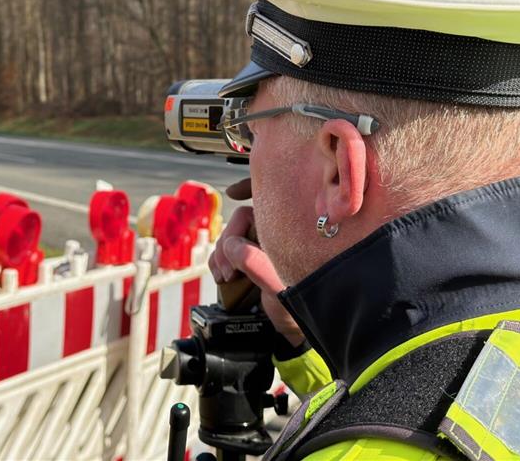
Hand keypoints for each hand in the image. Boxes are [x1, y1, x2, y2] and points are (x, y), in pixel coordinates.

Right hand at [208, 178, 304, 347]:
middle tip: (227, 271)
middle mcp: (279, 235)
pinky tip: (219, 275)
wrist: (295, 334)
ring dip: (220, 253)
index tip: (232, 193)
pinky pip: (228, 252)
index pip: (270, 200)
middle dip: (228, 240)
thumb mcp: (280, 286)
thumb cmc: (301, 309)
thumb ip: (255, 263)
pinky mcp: (251, 261)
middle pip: (242, 220)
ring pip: (232, 236)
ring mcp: (263, 248)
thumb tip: (231, 245)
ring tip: (224, 277)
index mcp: (292, 232)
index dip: (251, 186)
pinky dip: (218, 260)